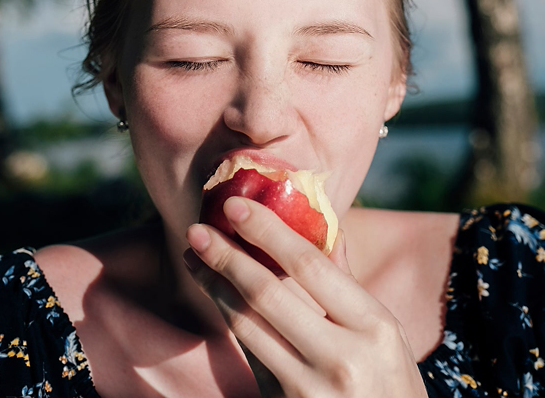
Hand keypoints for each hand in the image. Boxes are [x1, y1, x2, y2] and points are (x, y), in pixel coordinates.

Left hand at [185, 197, 427, 397]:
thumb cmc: (390, 382)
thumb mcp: (385, 331)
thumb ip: (347, 279)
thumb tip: (324, 226)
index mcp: (373, 326)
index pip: (309, 265)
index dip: (268, 231)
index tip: (236, 205)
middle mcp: (341, 359)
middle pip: (267, 294)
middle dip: (226, 256)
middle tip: (197, 229)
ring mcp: (307, 390)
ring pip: (246, 324)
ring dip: (214, 285)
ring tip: (194, 257)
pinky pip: (248, 351)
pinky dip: (228, 315)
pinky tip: (215, 291)